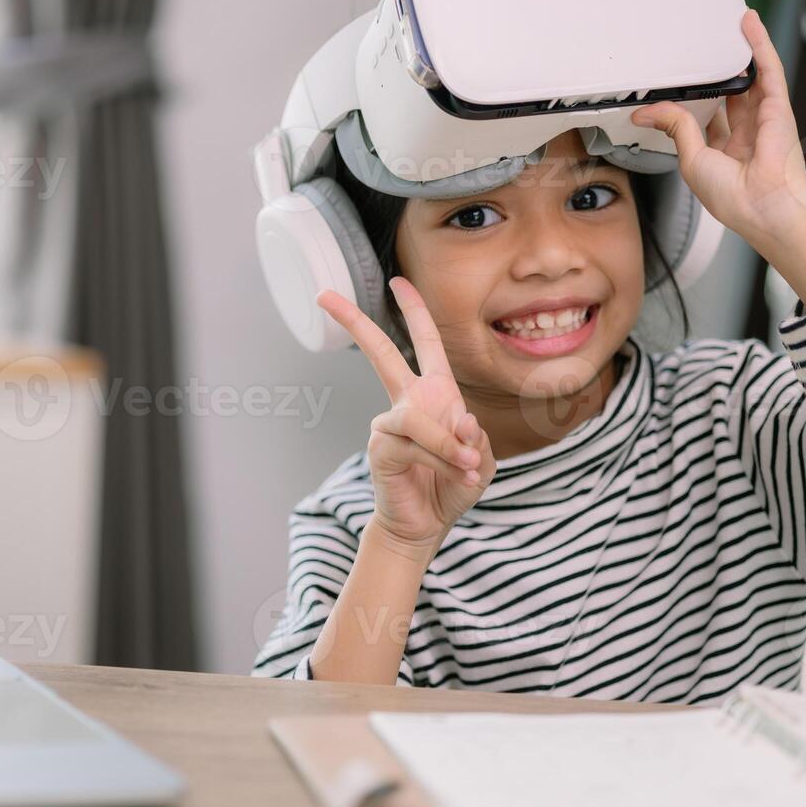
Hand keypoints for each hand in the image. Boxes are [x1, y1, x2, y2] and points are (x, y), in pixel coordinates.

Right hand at [317, 277, 496, 553]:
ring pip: (419, 418)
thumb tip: (462, 421)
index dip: (414, 311)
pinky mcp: (381, 447)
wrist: (427, 524)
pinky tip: (456, 472)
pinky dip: (440, 458)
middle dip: (356, 323)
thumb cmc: (452, 487)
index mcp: (435, 394)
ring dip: (448, 445)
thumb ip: (476, 439)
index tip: (399, 281)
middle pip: (382, 353)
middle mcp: (407, 402)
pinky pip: (414, 443)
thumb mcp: (480, 461)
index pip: (425, 343)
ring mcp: (390, 423)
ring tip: (468, 467)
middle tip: (325, 296)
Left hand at [629, 9, 805, 256]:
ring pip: (748, 77)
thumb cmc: (735, 198)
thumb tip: (649, 112)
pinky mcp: (778, 107)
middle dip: (715, 73)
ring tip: (724, 24)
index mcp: (723, 153)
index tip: (671, 88)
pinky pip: (768, 69)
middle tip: (700, 48)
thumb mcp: (691, 159)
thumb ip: (675, 128)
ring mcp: (763, 119)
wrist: (764, 206)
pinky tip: (748, 24)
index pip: (704, 119)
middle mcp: (745, 134)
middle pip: (727, 94)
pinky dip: (758, 45)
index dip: (690, 102)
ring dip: (737, 50)